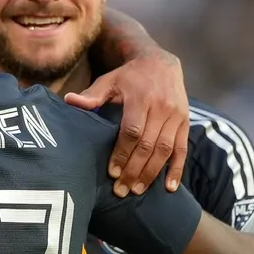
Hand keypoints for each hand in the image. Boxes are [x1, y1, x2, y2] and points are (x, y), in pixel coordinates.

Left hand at [65, 51, 187, 196]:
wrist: (161, 62)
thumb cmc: (129, 76)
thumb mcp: (109, 80)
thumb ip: (92, 94)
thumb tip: (69, 101)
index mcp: (141, 99)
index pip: (132, 131)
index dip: (122, 153)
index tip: (112, 172)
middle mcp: (162, 108)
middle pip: (148, 145)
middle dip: (134, 170)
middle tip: (121, 190)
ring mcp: (176, 117)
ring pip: (165, 150)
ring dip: (152, 173)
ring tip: (137, 191)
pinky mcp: (185, 123)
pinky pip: (182, 149)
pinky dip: (177, 169)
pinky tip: (169, 188)